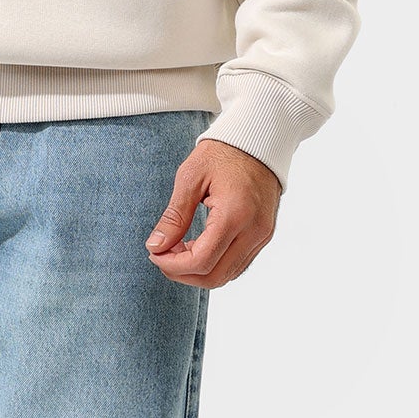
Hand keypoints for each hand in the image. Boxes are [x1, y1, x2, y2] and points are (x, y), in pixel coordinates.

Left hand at [146, 137, 280, 287]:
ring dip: (198, 271)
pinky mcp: (264, 236)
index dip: (172, 265)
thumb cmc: (223, 153)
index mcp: (235, 215)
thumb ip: (174, 216)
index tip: (154, 253)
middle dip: (183, 273)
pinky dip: (215, 264)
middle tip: (162, 255)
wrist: (260, 140)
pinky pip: (238, 264)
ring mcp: (263, 236)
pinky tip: (197, 247)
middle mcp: (254, 231)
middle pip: (215, 276)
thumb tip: (155, 247)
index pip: (201, 261)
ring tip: (178, 249)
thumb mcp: (191, 177)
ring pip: (228, 275)